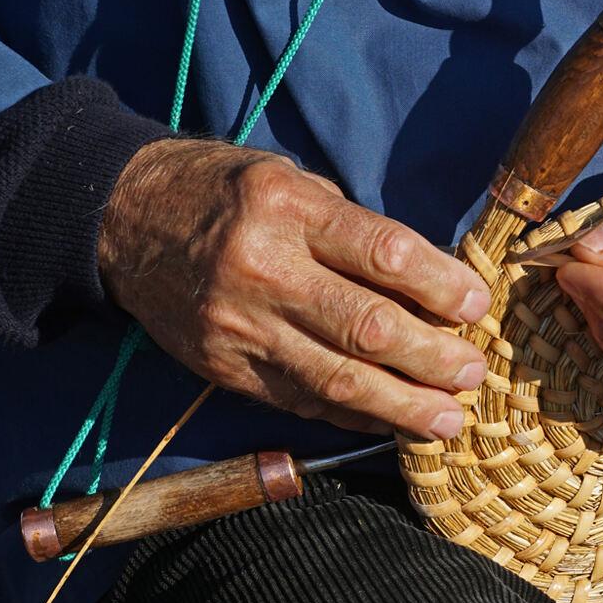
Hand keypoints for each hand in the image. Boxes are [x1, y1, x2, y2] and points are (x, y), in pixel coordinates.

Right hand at [98, 139, 490, 438]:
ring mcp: (239, 325)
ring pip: (337, 378)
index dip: (441, 285)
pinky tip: (391, 421)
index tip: (477, 305)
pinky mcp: (223, 366)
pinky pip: (300, 400)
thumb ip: (355, 230)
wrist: (125, 218)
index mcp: (288, 207)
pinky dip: (352, 415)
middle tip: (474, 372)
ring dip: (403, 405)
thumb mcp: (293, 181)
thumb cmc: (228, 192)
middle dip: (433, 356)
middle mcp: (263, 268)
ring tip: (448, 418)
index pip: (384, 253)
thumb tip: (431, 284)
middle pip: (368, 326)